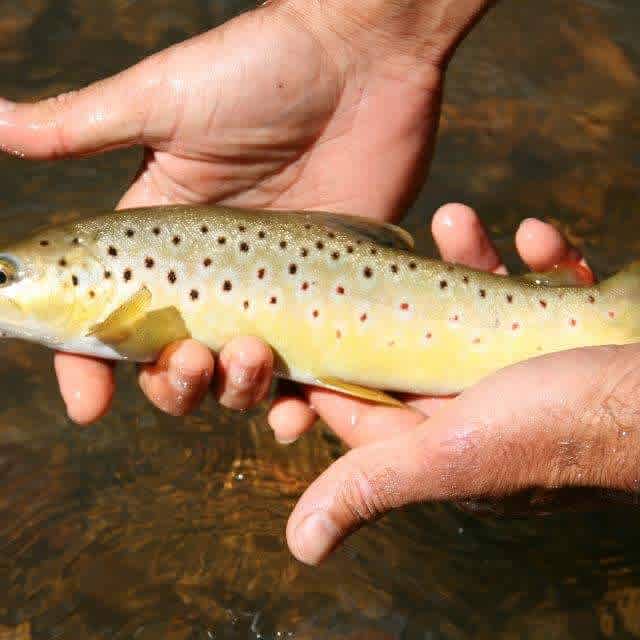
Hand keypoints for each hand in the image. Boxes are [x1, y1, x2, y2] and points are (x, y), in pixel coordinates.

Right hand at [0, 0, 465, 421]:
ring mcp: (272, 289)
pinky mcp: (327, 294)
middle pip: (173, 359)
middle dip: (171, 382)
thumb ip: (80, 126)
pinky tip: (295, 410)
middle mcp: (213, 273)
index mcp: (164, 236)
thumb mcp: (162, 99)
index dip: (89, 363)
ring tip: (248, 358)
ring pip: (237, 374)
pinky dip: (297, 403)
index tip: (86, 403)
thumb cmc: (261, 73)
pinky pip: (308, 372)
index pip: (112, 315)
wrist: (364, 64)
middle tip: (187, 363)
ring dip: (232, 389)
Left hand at [282, 206, 639, 564]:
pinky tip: (541, 237)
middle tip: (391, 245)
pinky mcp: (568, 337)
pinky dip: (540, 261)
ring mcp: (523, 368)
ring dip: (468, 257)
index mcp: (439, 437)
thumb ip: (373, 486)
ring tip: (456, 217)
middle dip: (399, 292)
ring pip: (475, 303)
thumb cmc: (564, 430)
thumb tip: (300, 549)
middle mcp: (476, 406)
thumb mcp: (451, 454)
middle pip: (414, 337)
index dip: (328, 360)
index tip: (301, 315)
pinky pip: (541, 289)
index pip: (361, 399)